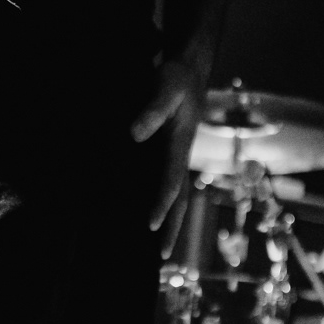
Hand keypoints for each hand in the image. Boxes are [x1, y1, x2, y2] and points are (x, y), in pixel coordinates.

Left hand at [131, 58, 206, 252]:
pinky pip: (166, 182)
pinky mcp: (170, 150)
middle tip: (161, 256)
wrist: (190, 67)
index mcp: (180, 145)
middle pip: (179, 199)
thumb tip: (133, 134)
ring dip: (169, 220)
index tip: (150, 226)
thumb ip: (152, 110)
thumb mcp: (165, 86)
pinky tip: (146, 213)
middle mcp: (181, 155)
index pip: (171, 182)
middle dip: (171, 227)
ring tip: (159, 248)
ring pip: (176, 195)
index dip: (160, 205)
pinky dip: (162, 203)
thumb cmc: (176, 75)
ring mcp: (177, 154)